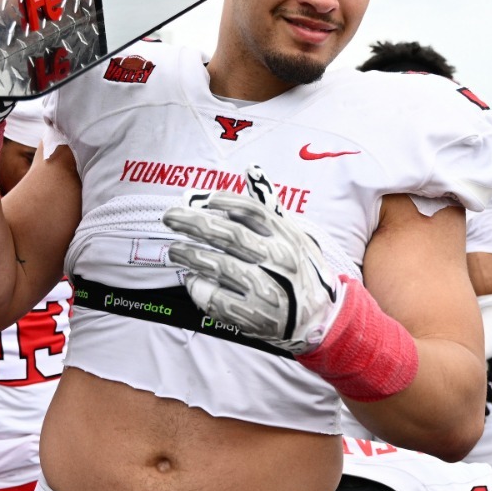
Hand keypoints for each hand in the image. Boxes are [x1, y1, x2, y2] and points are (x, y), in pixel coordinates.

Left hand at [160, 166, 341, 353]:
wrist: (321, 320)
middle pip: (230, 235)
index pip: (253, 210)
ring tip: (175, 250)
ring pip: (220, 266)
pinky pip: (217, 299)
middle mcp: (279, 260)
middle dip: (194, 224)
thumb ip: (270, 207)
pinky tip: (192, 280)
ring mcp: (268, 290)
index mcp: (288, 238)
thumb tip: (250, 170)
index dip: (224, 201)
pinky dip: (200, 288)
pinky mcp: (255, 317)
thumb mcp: (296, 236)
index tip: (203, 199)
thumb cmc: (302, 272)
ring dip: (191, 255)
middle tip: (170, 218)